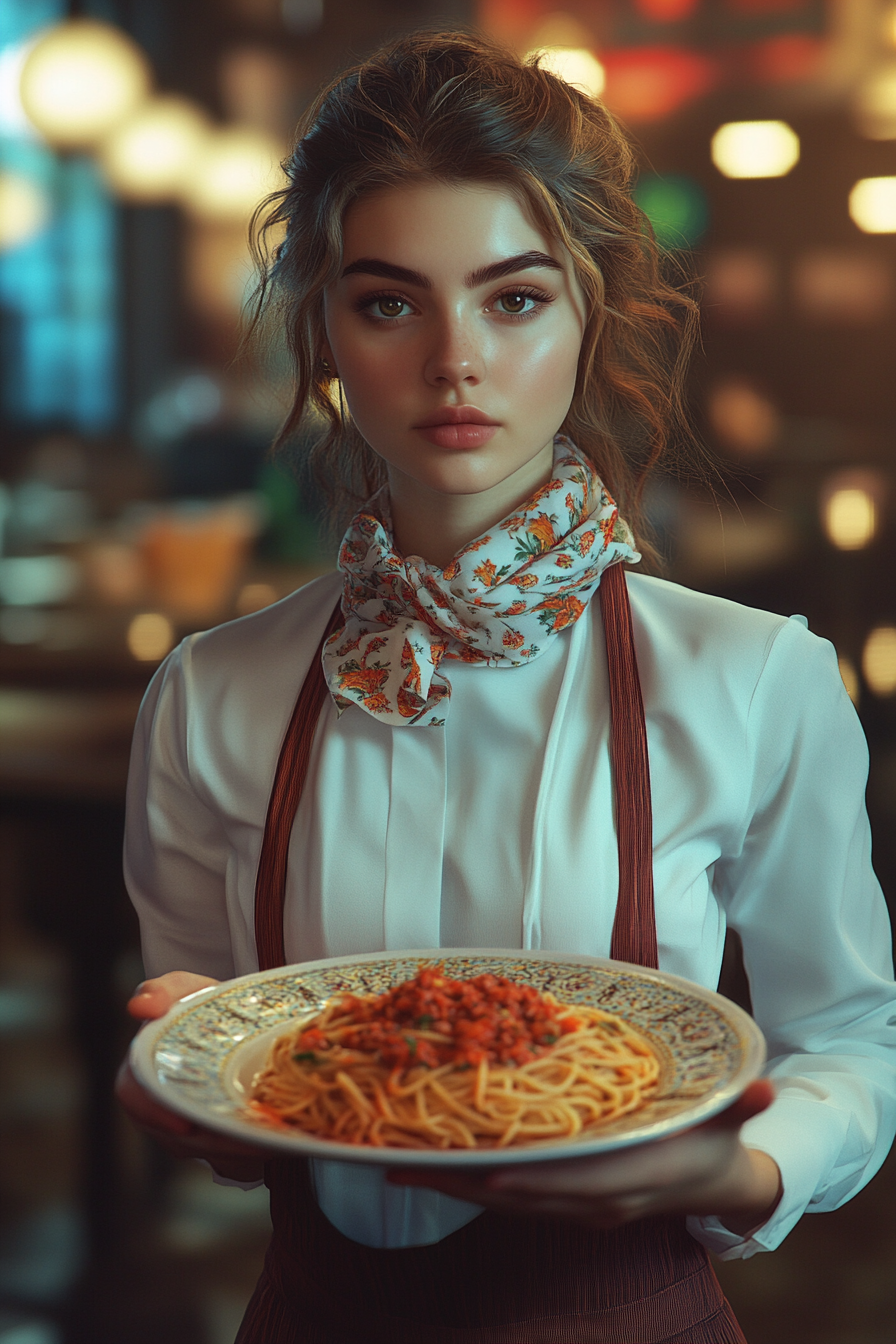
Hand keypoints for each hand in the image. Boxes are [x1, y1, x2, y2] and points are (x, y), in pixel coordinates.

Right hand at [117, 971, 266, 1182]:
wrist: (233, 1020)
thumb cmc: (200, 1004)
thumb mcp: (182, 989)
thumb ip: (160, 991)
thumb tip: (140, 1006)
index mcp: (143, 1071)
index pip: (134, 1096)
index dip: (155, 1114)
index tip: (186, 1126)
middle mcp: (160, 1108)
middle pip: (178, 1137)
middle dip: (215, 1142)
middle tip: (250, 1138)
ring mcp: (186, 1130)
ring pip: (207, 1152)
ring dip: (238, 1151)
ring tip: (272, 1141)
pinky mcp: (215, 1142)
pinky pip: (229, 1158)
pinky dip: (253, 1152)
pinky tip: (279, 1143)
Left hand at [389, 1079, 781, 1234]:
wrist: (716, 1186)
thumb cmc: (715, 1141)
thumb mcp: (729, 1119)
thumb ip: (742, 1104)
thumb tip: (766, 1089)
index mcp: (632, 1177)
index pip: (571, 1184)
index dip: (526, 1178)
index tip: (478, 1170)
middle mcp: (597, 1201)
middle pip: (520, 1196)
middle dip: (462, 1185)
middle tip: (403, 1166)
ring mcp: (578, 1208)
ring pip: (506, 1202)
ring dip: (455, 1188)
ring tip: (400, 1169)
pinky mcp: (565, 1206)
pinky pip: (511, 1198)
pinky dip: (474, 1186)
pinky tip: (438, 1170)